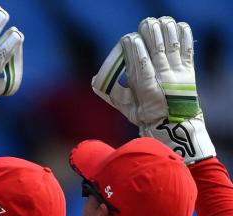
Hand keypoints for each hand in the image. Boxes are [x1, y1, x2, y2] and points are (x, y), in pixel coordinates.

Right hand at [92, 18, 214, 163]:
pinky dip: (185, 37)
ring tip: (160, 21)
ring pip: (172, 48)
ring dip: (167, 32)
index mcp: (147, 89)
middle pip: (158, 51)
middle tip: (145, 24)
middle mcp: (164, 79)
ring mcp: (178, 74)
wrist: (176, 126)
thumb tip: (94, 80)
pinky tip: (179, 26)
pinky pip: (188, 50)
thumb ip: (110, 94)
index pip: (141, 64)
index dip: (135, 49)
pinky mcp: (189, 71)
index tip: (128, 37)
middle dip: (151, 35)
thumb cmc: (147, 117)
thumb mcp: (126, 109)